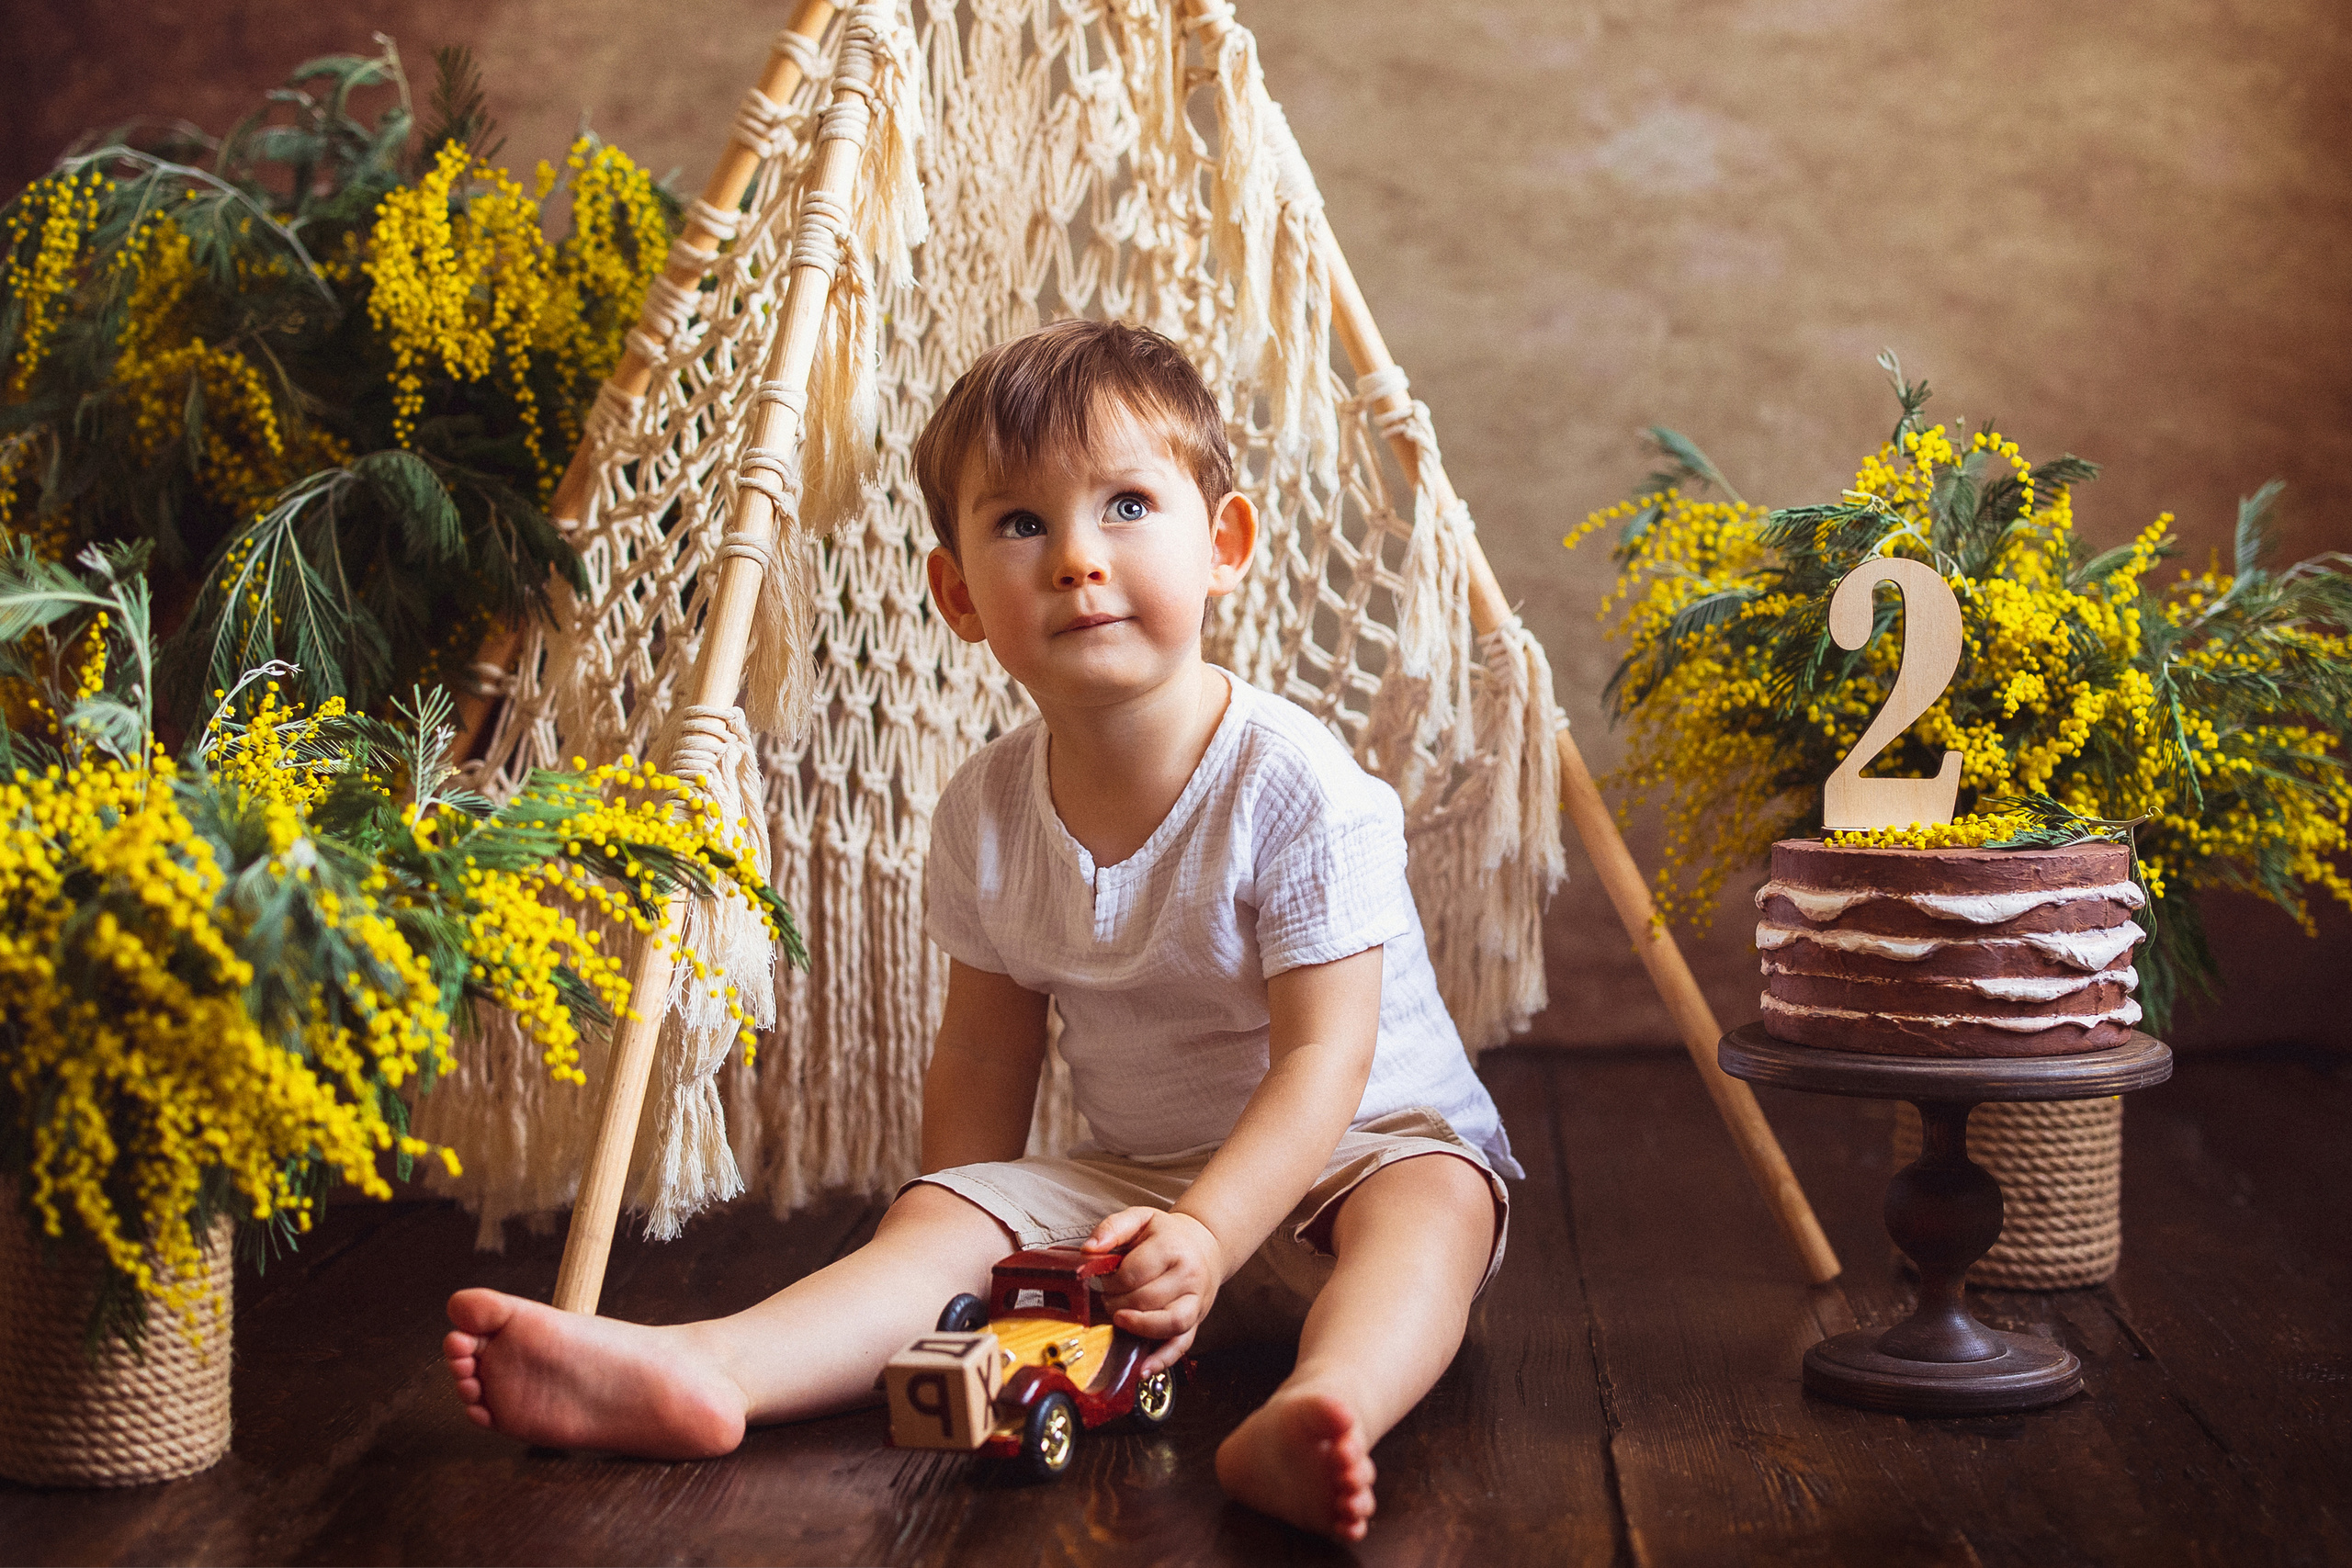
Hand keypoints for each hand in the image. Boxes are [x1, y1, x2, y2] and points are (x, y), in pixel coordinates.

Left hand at [1085, 1207, 1223, 1372]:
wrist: (1204, 1246)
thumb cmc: (1167, 1235)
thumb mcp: (1140, 1218)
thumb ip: (1111, 1228)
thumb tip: (1088, 1250)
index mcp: (1172, 1248)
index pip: (1133, 1273)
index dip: (1111, 1281)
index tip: (1106, 1278)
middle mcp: (1188, 1276)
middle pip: (1145, 1299)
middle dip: (1117, 1302)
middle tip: (1110, 1296)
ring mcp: (1195, 1301)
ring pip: (1167, 1323)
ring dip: (1137, 1327)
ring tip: (1121, 1320)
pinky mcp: (1196, 1321)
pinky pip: (1181, 1345)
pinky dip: (1162, 1359)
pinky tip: (1144, 1367)